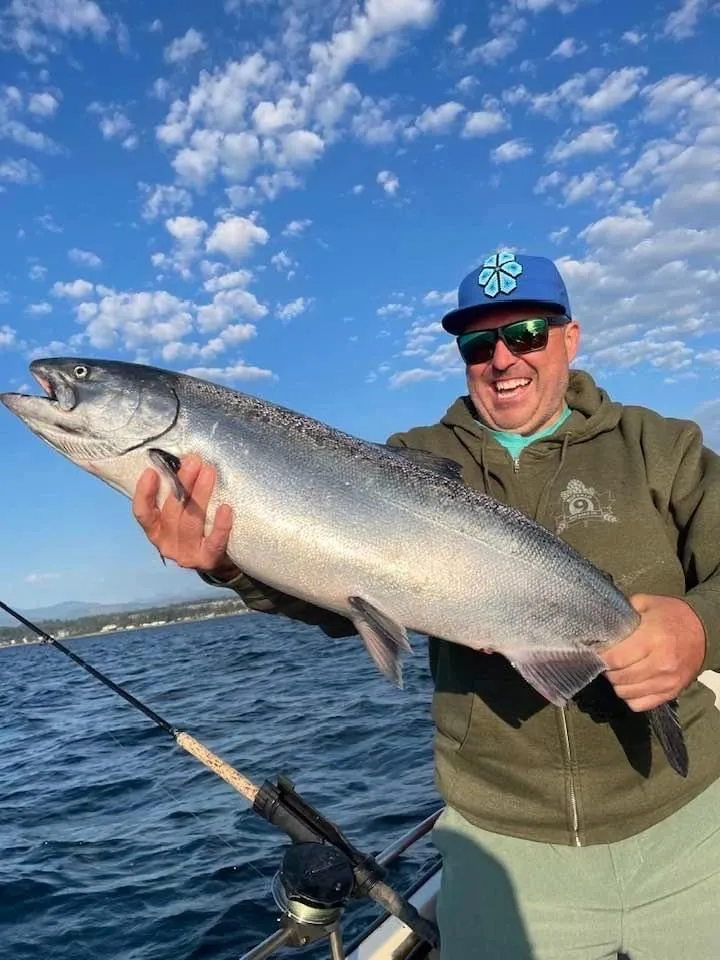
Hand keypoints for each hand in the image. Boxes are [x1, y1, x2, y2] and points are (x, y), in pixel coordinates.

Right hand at [132, 453, 237, 576]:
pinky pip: (214, 542)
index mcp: (156, 530)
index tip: (151, 472)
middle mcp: (167, 543)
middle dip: (182, 483)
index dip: (144, 493)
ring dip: (200, 495)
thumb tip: (185, 459)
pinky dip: (220, 525)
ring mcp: (186, 554)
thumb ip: (179, 493)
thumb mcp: (183, 512)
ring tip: (209, 472)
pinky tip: (226, 508)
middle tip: (193, 461)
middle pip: (172, 511)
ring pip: (192, 522)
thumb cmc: (200, 528)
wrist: (221, 560)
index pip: (143, 513)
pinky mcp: (207, 560)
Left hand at [601, 594, 706, 711]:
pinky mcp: (672, 692)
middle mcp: (661, 663)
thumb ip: (623, 613)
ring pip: (627, 694)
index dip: (601, 657)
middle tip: (607, 662)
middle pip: (620, 678)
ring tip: (618, 671)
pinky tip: (631, 683)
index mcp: (653, 638)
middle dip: (608, 670)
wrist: (704, 631)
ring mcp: (667, 681)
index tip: (597, 652)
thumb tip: (600, 623)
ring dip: (618, 684)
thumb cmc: (671, 615)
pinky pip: (641, 704)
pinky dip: (631, 697)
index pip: (616, 658)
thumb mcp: (646, 603)